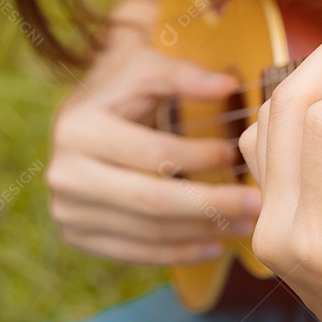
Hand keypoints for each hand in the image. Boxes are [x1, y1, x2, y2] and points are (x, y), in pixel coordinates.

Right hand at [47, 37, 259, 264]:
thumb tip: (228, 85)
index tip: (237, 155)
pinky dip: (177, 253)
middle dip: (209, 205)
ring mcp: (67, 210)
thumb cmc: (123, 86)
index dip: (200, 157)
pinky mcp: (76, 235)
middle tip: (256, 205)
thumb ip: (186, 76)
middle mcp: (65, 174)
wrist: (82, 114)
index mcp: (78, 129)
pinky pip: (133, 252)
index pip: (153, 153)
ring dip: (201, 232)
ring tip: (245, 226)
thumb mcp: (148, 68)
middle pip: (150, 200)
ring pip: (146, 231)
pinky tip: (215, 247)